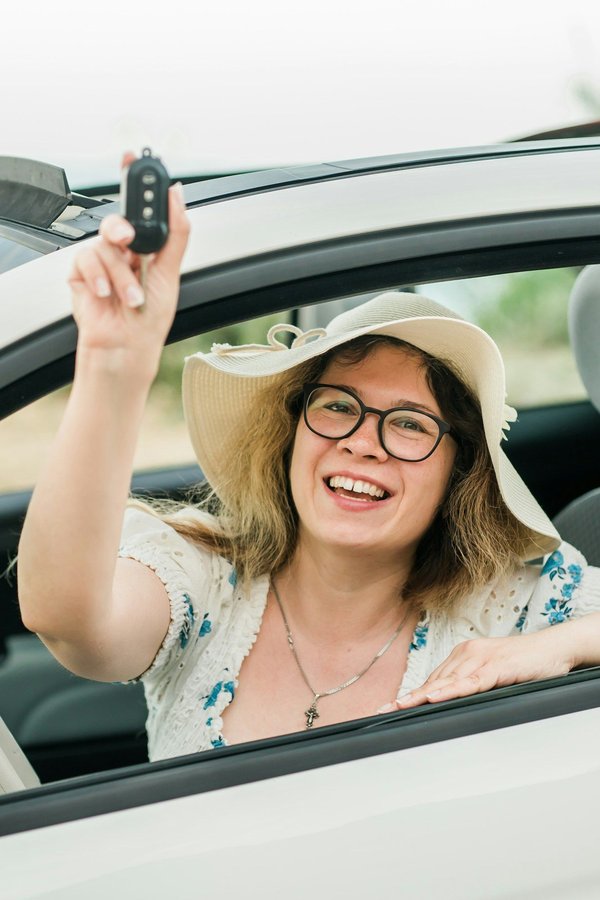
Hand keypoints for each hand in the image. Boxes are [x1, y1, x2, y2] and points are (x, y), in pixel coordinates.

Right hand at [68, 153, 189, 370]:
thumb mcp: (171, 272)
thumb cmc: (150, 318)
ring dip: (121, 276)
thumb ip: (176, 232)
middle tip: (130, 243)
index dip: (134, 180)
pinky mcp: (81, 274)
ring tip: (131, 298)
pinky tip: (108, 296)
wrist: (126, 347)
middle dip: (123, 231)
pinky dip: (100, 279)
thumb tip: (178, 196)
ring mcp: (101, 261)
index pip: (139, 207)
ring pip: (105, 245)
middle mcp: (123, 251)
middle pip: (118, 221)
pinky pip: (86, 260)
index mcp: (146, 247)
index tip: (134, 157)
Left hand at [379, 630, 576, 711]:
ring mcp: (480, 659)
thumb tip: (452, 705)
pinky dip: (451, 690)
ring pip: (447, 682)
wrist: (553, 649)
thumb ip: (472, 687)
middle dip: (409, 698)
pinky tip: (435, 697)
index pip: (433, 680)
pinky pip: (470, 681)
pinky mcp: (496, 666)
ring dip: (423, 696)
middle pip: (434, 682)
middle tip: (385, 710)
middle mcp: (467, 654)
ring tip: (400, 706)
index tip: (389, 706)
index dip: (411, 695)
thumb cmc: (524, 664)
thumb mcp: (493, 676)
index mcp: (463, 656)